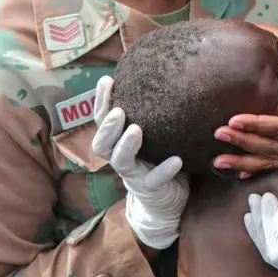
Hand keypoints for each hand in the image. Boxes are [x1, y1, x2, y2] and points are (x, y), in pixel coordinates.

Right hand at [92, 76, 189, 249]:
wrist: (166, 201)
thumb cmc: (159, 158)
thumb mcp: (154, 135)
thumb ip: (152, 114)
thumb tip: (162, 75)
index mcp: (118, 142)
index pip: (102, 120)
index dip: (100, 101)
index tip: (107, 80)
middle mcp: (121, 158)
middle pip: (102, 144)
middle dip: (107, 127)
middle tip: (118, 111)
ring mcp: (134, 174)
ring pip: (121, 161)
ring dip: (126, 145)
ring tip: (136, 130)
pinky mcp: (151, 189)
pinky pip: (155, 180)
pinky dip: (164, 170)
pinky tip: (176, 160)